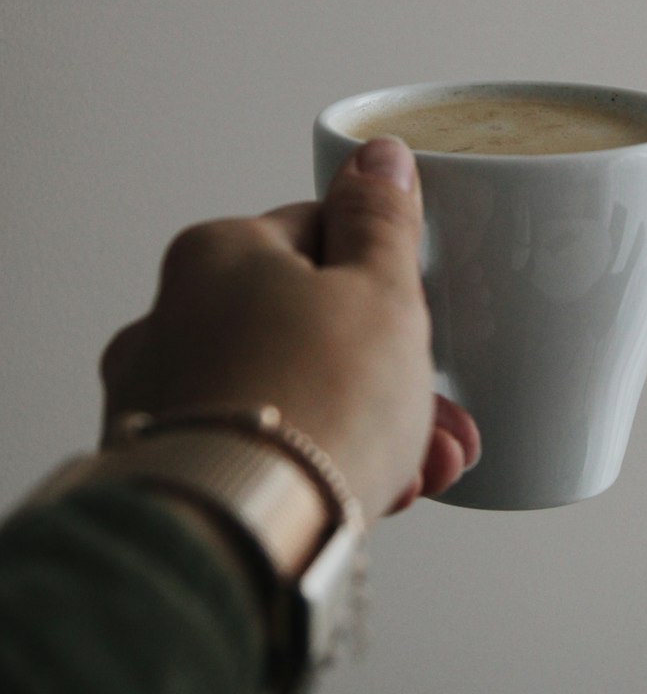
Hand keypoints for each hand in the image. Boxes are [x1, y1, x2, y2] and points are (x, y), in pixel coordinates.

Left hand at [99, 137, 479, 524]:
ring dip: (360, 429)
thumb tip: (377, 157)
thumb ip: (381, 220)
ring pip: (284, 397)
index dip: (384, 279)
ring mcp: (157, 401)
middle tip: (442, 421)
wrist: (238, 537)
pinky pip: (255, 457)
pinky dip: (311, 471)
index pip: (316, 236)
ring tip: (423, 471)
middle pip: (305, 328)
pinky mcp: (162, 473)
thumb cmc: (314, 403)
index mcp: (217, 253)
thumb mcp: (380, 291)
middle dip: (385, 374)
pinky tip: (367, 499)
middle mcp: (169, 319)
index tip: (422, 321)